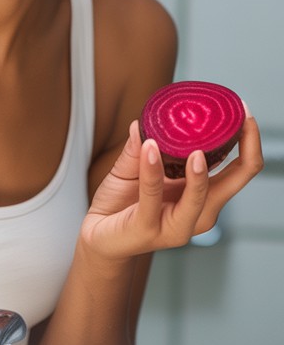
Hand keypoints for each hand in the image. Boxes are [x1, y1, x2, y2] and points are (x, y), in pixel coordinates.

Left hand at [81, 112, 262, 260]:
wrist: (95, 234)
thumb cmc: (120, 202)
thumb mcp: (131, 168)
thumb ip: (138, 147)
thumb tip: (141, 121)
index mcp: (202, 194)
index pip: (239, 168)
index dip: (249, 140)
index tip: (245, 110)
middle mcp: (199, 211)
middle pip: (237, 180)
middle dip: (246, 147)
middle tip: (244, 118)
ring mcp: (178, 224)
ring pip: (201, 195)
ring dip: (199, 170)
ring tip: (197, 148)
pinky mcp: (149, 229)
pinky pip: (153, 196)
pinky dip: (153, 171)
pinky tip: (150, 148)